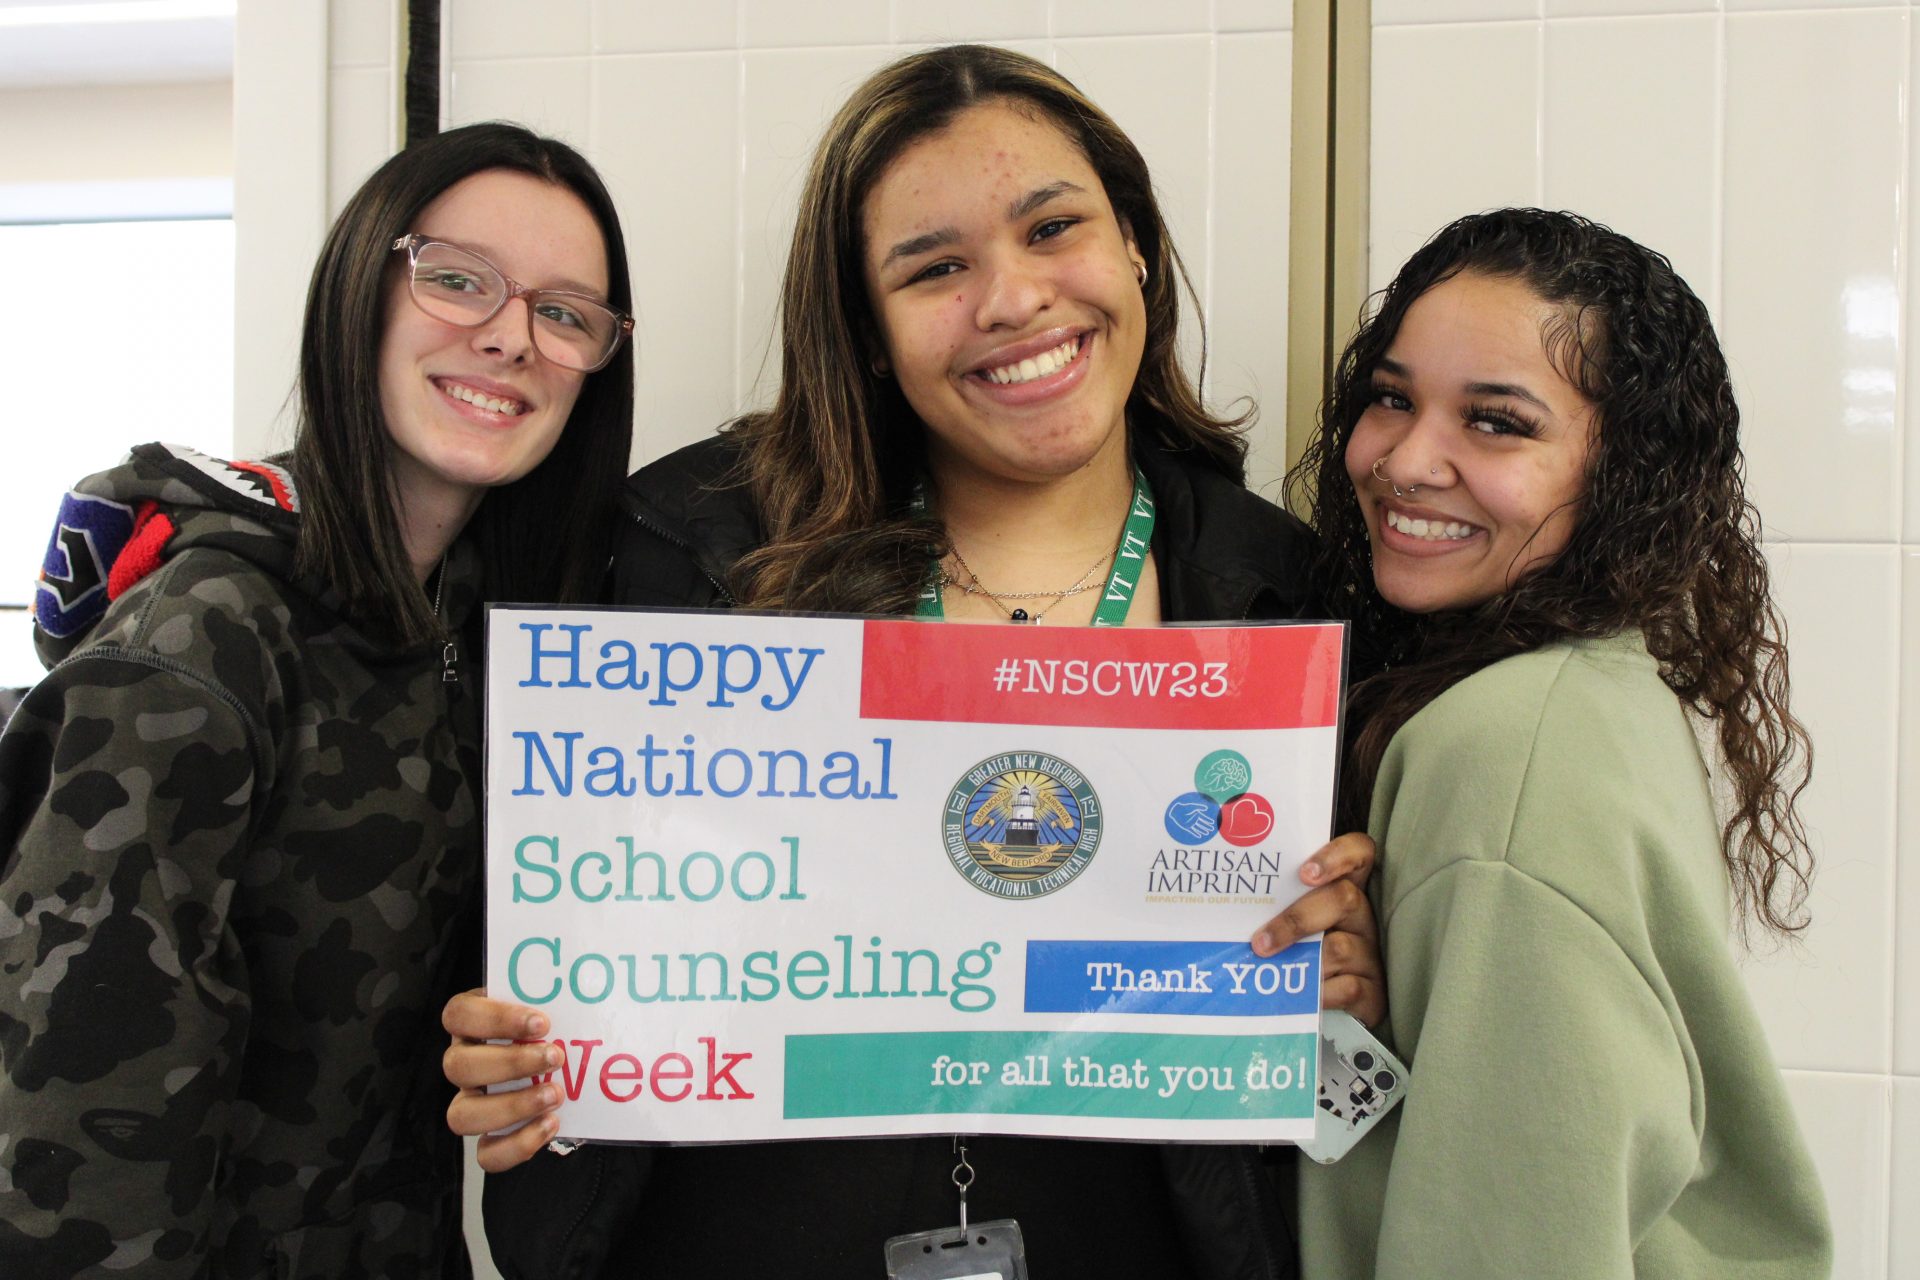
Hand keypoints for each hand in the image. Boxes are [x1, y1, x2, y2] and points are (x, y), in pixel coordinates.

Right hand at [443, 988, 565, 1171]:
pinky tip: (551, 1125)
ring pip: (461, 1115)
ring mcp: (472, 1102)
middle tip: (556, 1057)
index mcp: (473, 1023)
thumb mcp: (558, 1006)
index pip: (458, 1014)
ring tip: (556, 1094)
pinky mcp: (487, 1137)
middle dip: (510, 1063)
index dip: (494, 1018)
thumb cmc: (560, 1028)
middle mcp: (464, 1062)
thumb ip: (561, 997)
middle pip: (457, 1066)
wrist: (573, 1069)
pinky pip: (486, 1153)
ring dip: (511, 1106)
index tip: (542, 1022)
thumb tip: (595, 984)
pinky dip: (517, 1144)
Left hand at [1248, 832, 1384, 1026]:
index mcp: (1344, 891)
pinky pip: (1348, 987)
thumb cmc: (1299, 958)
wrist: (1328, 1011)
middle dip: (1296, 920)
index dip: (1338, 856)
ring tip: (1273, 974)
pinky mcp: (1374, 992)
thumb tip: (1225, 912)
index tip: (1305, 872)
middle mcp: (1362, 917)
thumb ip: (1272, 911)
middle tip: (1260, 943)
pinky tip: (1301, 998)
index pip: (1359, 853)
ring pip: (1340, 948)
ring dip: (1302, 961)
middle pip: (1344, 898)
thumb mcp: (1290, 928)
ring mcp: (1370, 954)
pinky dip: (1320, 993)